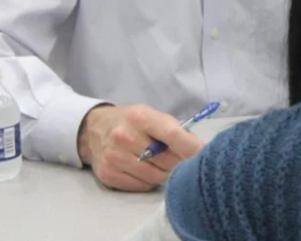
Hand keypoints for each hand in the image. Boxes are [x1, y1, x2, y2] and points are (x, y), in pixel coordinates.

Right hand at [77, 104, 203, 190]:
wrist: (93, 129)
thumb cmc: (131, 121)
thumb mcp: (151, 115)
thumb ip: (174, 129)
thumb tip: (199, 149)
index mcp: (140, 116)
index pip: (171, 134)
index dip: (191, 147)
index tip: (207, 155)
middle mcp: (124, 136)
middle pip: (166, 160)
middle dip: (181, 163)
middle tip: (186, 162)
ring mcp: (114, 158)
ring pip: (156, 177)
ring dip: (166, 173)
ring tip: (164, 164)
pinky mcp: (109, 175)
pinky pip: (142, 186)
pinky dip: (150, 181)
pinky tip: (146, 170)